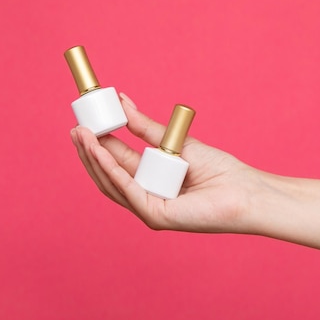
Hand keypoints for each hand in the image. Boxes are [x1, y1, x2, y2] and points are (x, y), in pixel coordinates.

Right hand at [70, 94, 260, 233]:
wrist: (244, 189)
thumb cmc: (217, 169)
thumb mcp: (175, 142)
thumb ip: (146, 128)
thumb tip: (122, 103)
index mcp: (148, 179)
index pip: (115, 161)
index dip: (96, 144)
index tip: (83, 123)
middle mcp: (144, 196)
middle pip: (107, 174)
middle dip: (88, 151)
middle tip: (75, 128)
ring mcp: (148, 208)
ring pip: (112, 184)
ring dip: (94, 159)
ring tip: (82, 136)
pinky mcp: (156, 216)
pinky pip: (128, 191)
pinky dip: (113, 171)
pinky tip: (100, 153)